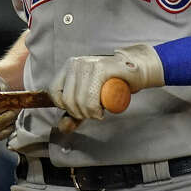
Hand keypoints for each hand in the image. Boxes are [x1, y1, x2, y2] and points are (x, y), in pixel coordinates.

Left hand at [49, 44, 163, 130]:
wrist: (136, 70)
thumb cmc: (113, 84)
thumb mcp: (89, 99)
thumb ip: (74, 113)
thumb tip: (63, 127)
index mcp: (69, 67)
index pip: (54, 92)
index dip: (66, 107)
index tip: (80, 108)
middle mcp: (76, 63)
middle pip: (67, 99)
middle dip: (81, 113)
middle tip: (94, 113)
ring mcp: (89, 64)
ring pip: (79, 100)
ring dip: (90, 113)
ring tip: (99, 110)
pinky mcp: (102, 68)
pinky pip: (91, 97)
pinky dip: (96, 109)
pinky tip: (104, 107)